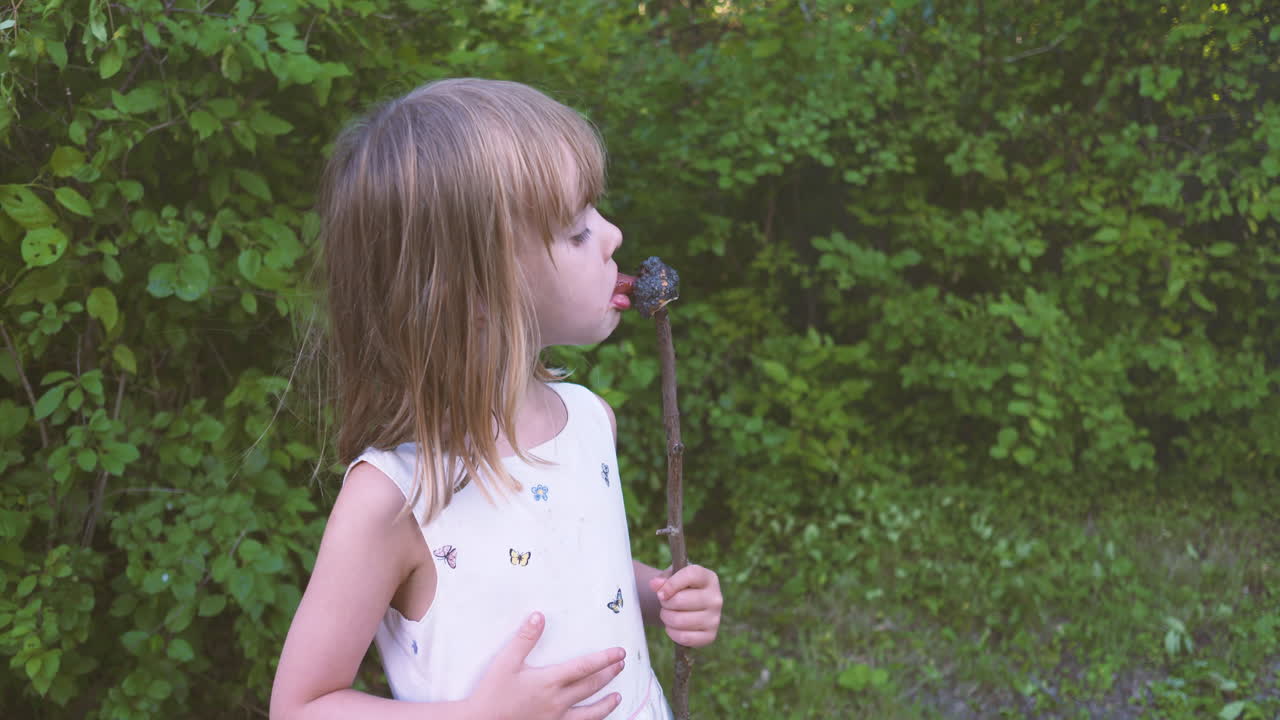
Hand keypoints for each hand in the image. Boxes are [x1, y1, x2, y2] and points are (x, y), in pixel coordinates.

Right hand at [468, 612, 624, 719]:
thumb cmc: (492, 693)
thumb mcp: (505, 662)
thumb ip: (524, 639)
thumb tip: (539, 616)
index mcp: (549, 681)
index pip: (584, 667)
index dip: (604, 659)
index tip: (620, 652)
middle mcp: (558, 701)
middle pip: (591, 686)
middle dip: (609, 674)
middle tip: (622, 665)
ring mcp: (556, 719)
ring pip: (590, 713)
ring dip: (606, 704)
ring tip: (618, 697)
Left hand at [648, 564, 721, 647]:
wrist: (689, 606)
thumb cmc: (680, 588)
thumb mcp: (672, 577)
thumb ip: (662, 579)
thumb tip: (655, 584)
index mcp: (709, 578)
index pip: (691, 575)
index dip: (671, 584)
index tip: (660, 593)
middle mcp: (716, 598)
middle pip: (680, 600)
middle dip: (665, 603)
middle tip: (665, 603)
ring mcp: (715, 618)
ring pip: (679, 620)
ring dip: (666, 617)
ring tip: (668, 613)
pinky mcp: (710, 636)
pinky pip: (684, 638)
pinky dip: (672, 633)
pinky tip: (672, 626)